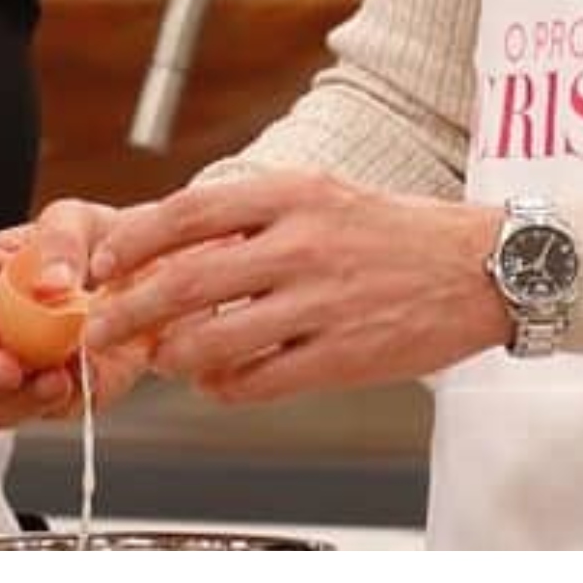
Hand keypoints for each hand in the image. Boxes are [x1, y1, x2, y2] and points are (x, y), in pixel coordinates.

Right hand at [0, 200, 150, 427]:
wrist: (154, 279)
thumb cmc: (104, 242)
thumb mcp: (80, 221)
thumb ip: (59, 241)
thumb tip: (50, 283)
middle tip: (8, 369)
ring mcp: (20, 368)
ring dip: (19, 400)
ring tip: (58, 379)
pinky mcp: (56, 396)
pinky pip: (48, 413)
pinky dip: (65, 402)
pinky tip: (83, 379)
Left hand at [82, 173, 506, 404]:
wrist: (482, 267)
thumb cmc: (394, 232)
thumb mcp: (321, 196)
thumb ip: (252, 216)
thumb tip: (174, 243)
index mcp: (292, 194)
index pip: (186, 213)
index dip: (132, 242)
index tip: (102, 264)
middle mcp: (302, 245)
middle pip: (185, 283)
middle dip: (128, 312)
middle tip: (100, 329)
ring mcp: (322, 304)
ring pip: (214, 342)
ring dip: (174, 358)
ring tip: (165, 359)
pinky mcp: (343, 357)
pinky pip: (259, 382)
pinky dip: (224, 387)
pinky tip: (218, 381)